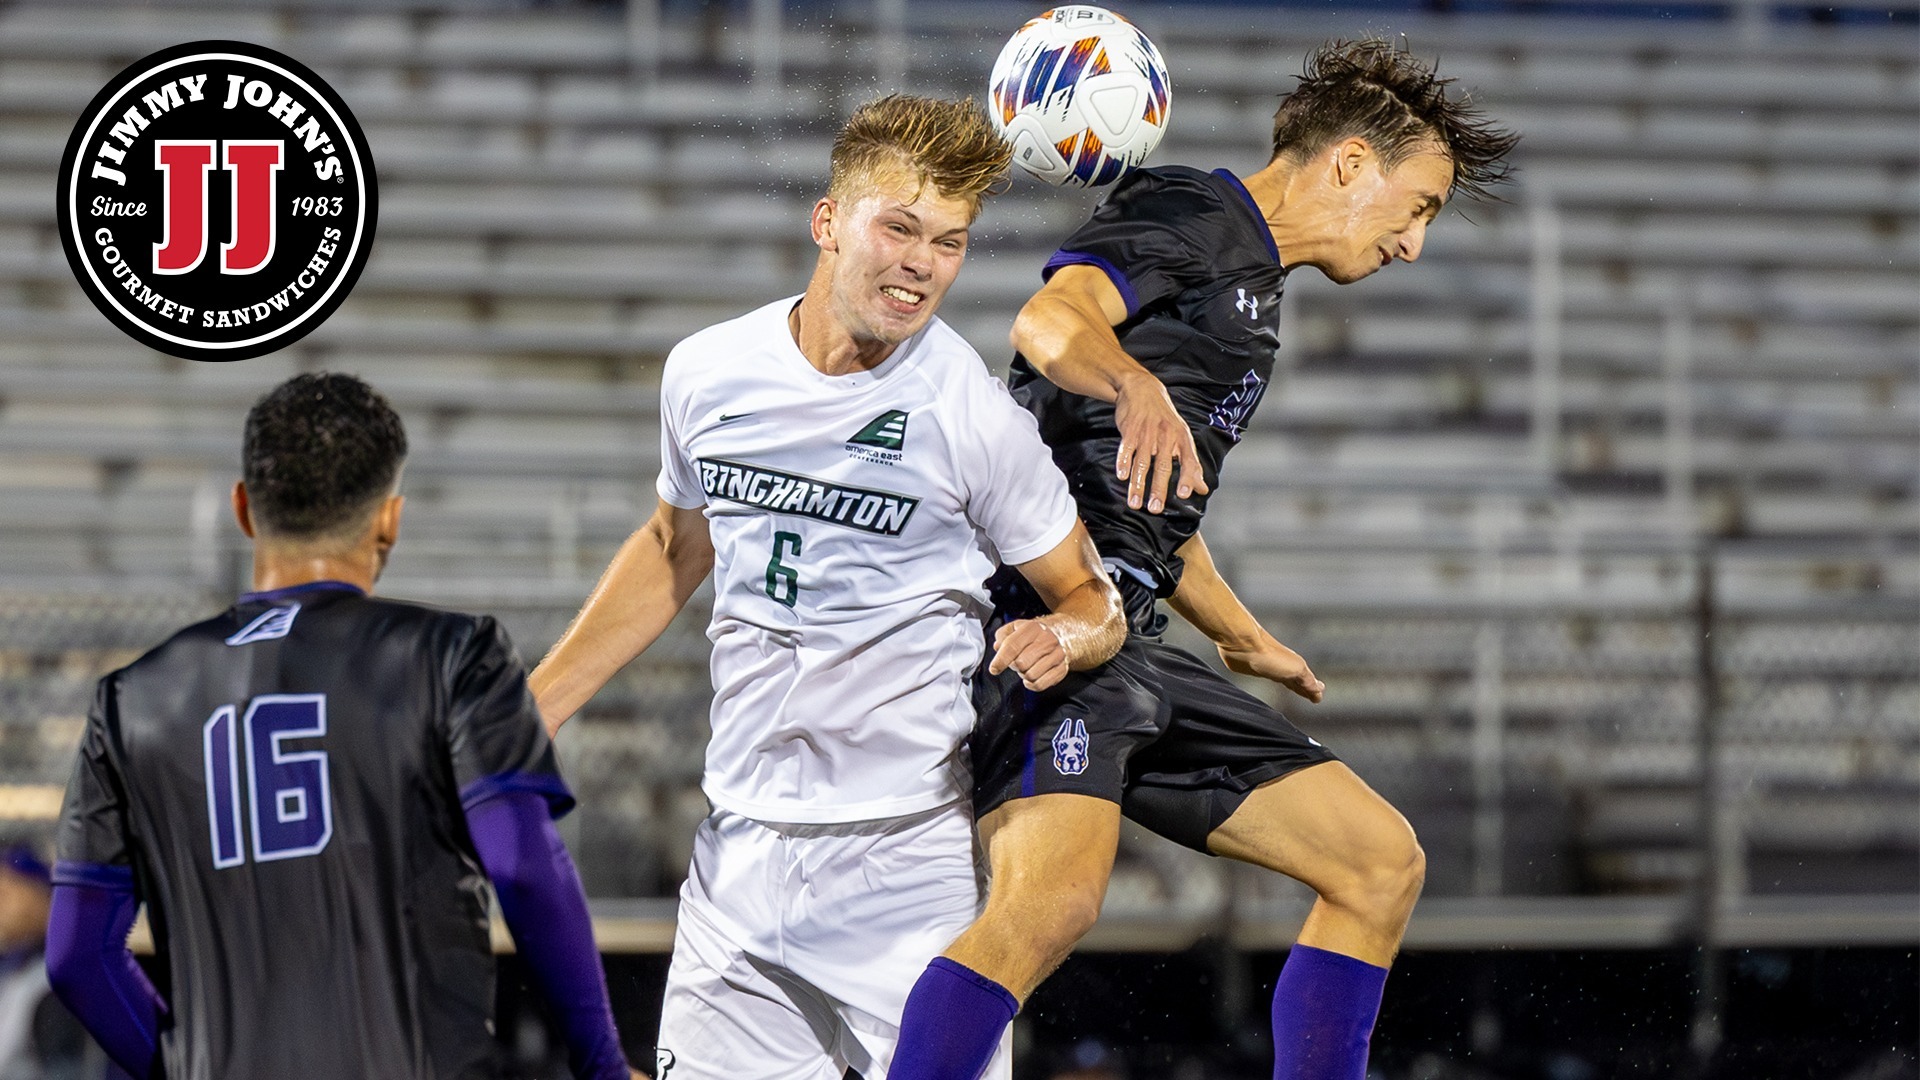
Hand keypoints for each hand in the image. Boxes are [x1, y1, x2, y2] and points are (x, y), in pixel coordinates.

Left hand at [989, 618, 1069, 690]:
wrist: (1060, 636)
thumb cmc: (1034, 635)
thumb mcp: (1015, 627)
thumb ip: (1002, 635)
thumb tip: (998, 646)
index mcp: (1033, 628)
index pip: (1012, 646)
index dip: (1000, 660)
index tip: (994, 668)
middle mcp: (1047, 640)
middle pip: (1021, 663)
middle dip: (1014, 666)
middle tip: (1016, 662)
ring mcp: (1057, 655)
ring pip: (1031, 675)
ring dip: (1024, 675)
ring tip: (1027, 667)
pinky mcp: (1062, 669)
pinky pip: (1040, 684)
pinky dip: (1032, 684)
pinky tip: (1031, 677)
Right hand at [1114, 373, 1208, 513]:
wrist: (1142, 390)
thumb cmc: (1164, 418)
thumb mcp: (1182, 438)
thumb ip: (1191, 465)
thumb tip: (1202, 489)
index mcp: (1182, 438)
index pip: (1188, 460)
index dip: (1186, 477)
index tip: (1183, 494)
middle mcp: (1166, 436)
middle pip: (1162, 466)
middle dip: (1158, 489)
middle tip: (1155, 509)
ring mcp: (1147, 432)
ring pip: (1142, 462)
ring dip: (1138, 484)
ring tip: (1135, 503)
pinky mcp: (1130, 429)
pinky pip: (1126, 448)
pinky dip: (1123, 462)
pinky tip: (1121, 476)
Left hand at [1220, 638, 1323, 703]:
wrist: (1244, 646)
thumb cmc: (1270, 656)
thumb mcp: (1296, 670)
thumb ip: (1307, 680)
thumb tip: (1320, 689)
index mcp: (1296, 667)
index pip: (1308, 682)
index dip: (1313, 690)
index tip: (1318, 698)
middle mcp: (1285, 667)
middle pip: (1298, 680)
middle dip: (1305, 687)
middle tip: (1312, 694)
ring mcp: (1270, 667)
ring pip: (1284, 678)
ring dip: (1292, 684)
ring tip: (1296, 688)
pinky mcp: (1254, 669)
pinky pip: (1269, 677)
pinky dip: (1276, 681)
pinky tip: (1273, 679)